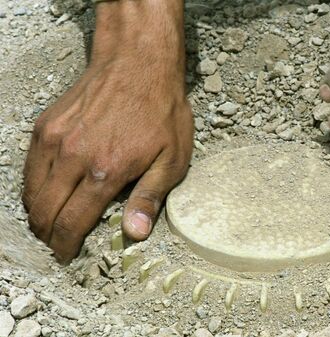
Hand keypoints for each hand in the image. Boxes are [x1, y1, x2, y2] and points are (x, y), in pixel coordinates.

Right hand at [22, 0, 192, 262]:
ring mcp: (54, 139)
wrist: (139, 65)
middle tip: (57, 244)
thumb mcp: (172, 159)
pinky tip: (46, 193)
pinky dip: (32, 186)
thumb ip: (149, 197)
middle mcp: (72, 157)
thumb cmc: (162, 112)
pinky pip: (29, 166)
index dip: (66, 245)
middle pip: (44, 211)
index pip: (72, 222)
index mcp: (105, 171)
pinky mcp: (45, 125)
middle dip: (47, 235)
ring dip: (37, 213)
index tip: (66, 256)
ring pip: (31, 191)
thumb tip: (134, 233)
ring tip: (49, 224)